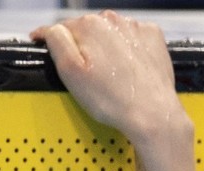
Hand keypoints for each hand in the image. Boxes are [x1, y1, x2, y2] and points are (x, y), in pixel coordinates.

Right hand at [30, 11, 181, 142]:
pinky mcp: (154, 39)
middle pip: (89, 29)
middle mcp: (114, 21)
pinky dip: (130, 49)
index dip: (56, 42)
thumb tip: (50, 29)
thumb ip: (55, 41)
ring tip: (114, 74)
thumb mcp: (70, 71)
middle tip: (91, 74)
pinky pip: (135, 38)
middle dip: (86, 47)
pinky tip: (130, 68)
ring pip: (112, 33)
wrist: (153, 115)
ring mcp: (137, 29)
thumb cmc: (113, 100)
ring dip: (109, 48)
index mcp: (90, 25)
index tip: (54, 51)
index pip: (63, 28)